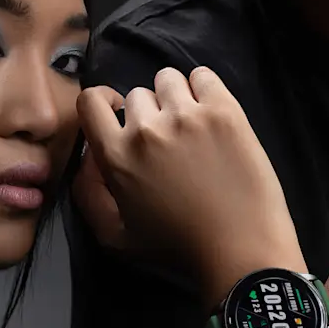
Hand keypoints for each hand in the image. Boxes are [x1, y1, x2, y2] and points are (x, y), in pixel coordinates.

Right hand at [76, 66, 302, 303]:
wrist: (240, 251)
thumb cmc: (176, 249)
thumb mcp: (113, 235)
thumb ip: (87, 192)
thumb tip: (87, 155)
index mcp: (116, 156)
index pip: (90, 102)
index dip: (103, 103)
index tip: (120, 115)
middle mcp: (147, 129)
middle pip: (137, 94)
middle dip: (148, 113)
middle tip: (168, 140)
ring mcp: (188, 116)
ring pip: (169, 79)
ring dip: (175, 97)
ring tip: (192, 124)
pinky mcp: (225, 112)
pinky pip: (203, 76)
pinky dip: (203, 88)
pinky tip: (211, 113)